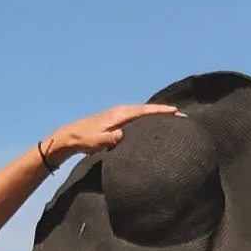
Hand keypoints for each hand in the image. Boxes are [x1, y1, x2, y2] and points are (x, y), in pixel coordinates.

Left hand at [40, 101, 175, 162]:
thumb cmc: (84, 140)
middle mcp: (120, 111)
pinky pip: (136, 116)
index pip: (144, 111)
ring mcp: (118, 114)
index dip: (160, 111)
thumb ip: (109, 138)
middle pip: (146, 109)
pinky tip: (152, 122)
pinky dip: (146, 117)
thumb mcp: (97, 142)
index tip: (175, 111)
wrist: (71, 136)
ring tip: (171, 116)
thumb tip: (121, 135)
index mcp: (119, 115)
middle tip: (180, 114)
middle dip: (163, 110)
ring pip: (141, 111)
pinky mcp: (116, 119)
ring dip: (155, 113)